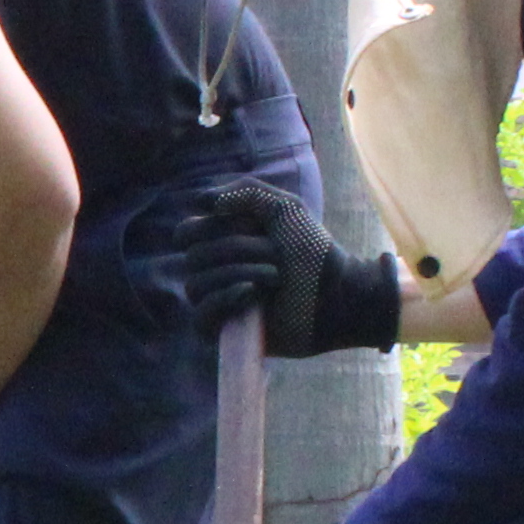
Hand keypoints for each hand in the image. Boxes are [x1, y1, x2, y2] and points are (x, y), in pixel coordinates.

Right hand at [156, 181, 398, 357]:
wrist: (338, 292)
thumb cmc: (314, 251)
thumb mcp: (283, 207)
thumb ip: (246, 191)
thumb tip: (201, 201)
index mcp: (222, 243)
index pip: (185, 233)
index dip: (209, 226)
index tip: (250, 225)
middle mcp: (216, 272)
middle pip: (194, 256)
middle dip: (237, 249)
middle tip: (276, 254)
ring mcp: (220, 303)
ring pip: (196, 285)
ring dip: (238, 273)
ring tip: (276, 276)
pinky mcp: (227, 331)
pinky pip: (200, 317)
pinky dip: (224, 299)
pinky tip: (253, 295)